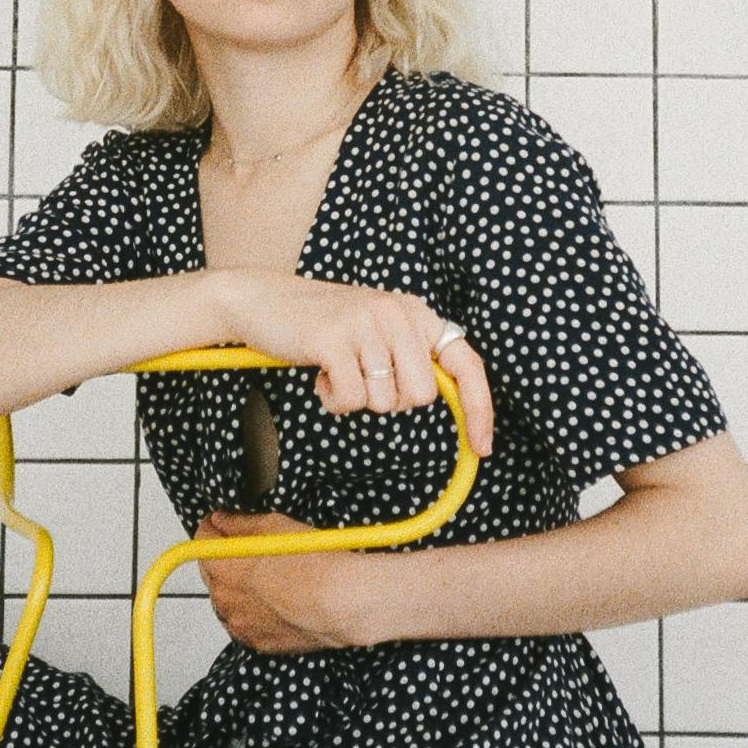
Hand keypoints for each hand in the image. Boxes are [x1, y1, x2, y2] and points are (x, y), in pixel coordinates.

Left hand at [192, 506, 378, 653]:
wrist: (340, 603)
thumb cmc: (312, 564)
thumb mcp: (274, 526)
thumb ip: (239, 523)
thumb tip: (222, 520)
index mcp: (222, 567)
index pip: (201, 540)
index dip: (212, 528)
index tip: (221, 523)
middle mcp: (224, 599)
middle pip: (212, 571)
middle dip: (224, 558)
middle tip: (249, 548)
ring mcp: (241, 624)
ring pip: (228, 600)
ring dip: (238, 588)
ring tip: (268, 577)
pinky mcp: (259, 642)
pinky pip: (246, 623)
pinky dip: (254, 612)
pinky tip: (275, 600)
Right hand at [214, 273, 495, 457]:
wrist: (264, 300)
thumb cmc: (324, 325)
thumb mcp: (377, 331)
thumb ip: (410, 356)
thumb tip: (436, 398)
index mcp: (416, 312)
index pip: (466, 363)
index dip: (479, 408)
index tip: (483, 447)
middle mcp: (397, 312)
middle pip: (420, 396)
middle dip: (390, 401)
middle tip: (362, 378)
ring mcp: (365, 323)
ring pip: (384, 402)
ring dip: (356, 399)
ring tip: (336, 369)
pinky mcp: (333, 339)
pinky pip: (350, 401)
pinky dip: (333, 400)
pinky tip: (319, 374)